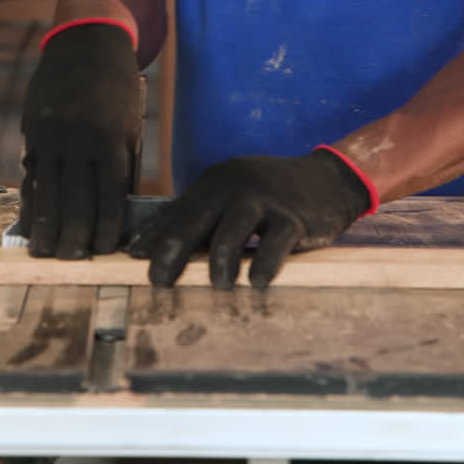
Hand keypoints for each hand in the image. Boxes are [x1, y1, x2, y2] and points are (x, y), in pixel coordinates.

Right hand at [19, 22, 142, 257]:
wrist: (87, 42)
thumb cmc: (116, 88)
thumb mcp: (128, 123)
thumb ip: (121, 166)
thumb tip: (114, 215)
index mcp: (110, 137)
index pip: (109, 194)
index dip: (107, 227)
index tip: (105, 250)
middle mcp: (79, 137)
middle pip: (75, 198)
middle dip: (73, 234)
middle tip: (70, 262)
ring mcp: (51, 132)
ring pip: (46, 188)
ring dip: (44, 224)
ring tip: (42, 252)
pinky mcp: (32, 127)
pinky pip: (30, 169)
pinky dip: (29, 197)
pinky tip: (28, 218)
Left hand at [129, 149, 370, 287]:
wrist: (329, 178)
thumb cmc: (274, 194)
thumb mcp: (235, 194)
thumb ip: (203, 215)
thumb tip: (156, 245)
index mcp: (217, 180)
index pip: (178, 209)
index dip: (155, 234)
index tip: (134, 258)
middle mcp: (237, 185)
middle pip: (196, 219)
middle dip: (173, 252)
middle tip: (158, 281)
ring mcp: (266, 199)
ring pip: (232, 231)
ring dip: (221, 262)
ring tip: (218, 285)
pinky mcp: (294, 217)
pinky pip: (274, 244)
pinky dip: (263, 266)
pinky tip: (256, 284)